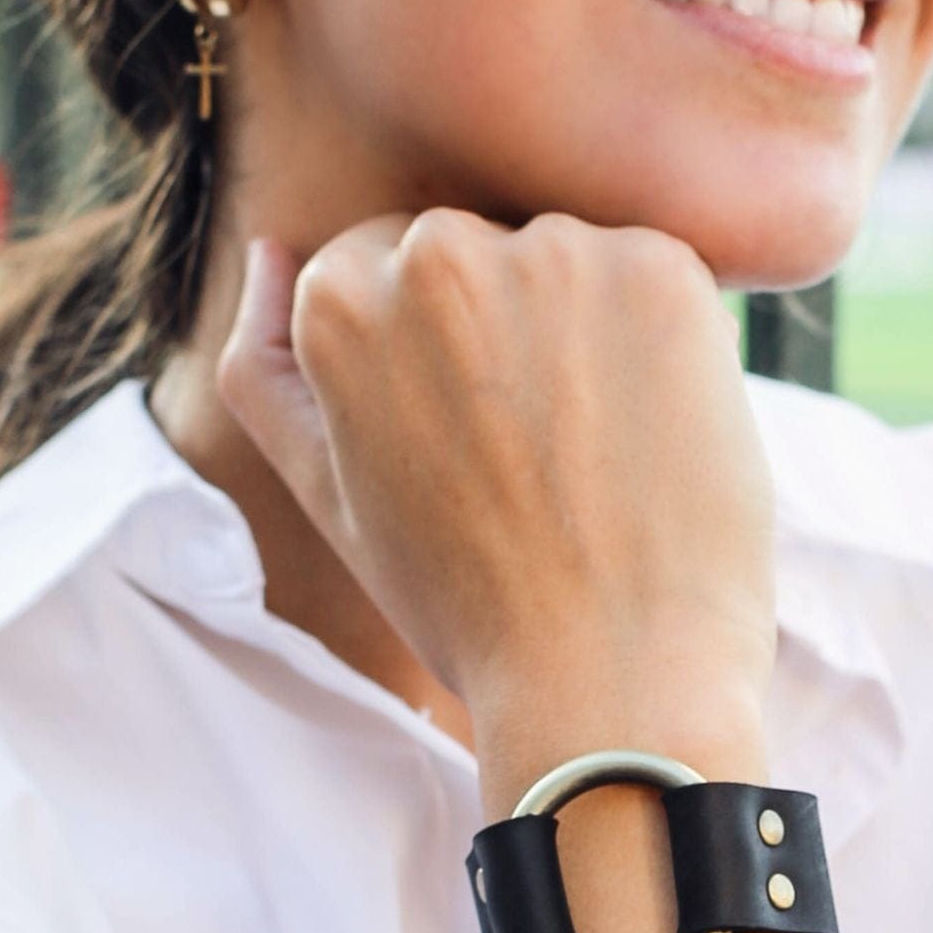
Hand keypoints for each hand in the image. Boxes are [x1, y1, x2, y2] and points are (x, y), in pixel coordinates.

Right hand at [216, 213, 777, 791]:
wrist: (612, 682)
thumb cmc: (468, 606)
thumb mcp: (332, 495)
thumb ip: (269, 370)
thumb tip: (271, 250)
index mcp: (341, 301)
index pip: (387, 268)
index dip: (436, 361)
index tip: (468, 443)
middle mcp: (438, 251)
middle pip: (476, 252)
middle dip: (503, 332)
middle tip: (533, 461)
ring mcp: (557, 252)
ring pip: (569, 260)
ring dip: (584, 331)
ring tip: (594, 457)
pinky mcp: (662, 271)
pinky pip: (656, 277)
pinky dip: (661, 342)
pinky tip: (653, 435)